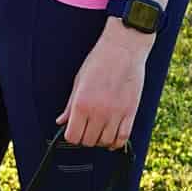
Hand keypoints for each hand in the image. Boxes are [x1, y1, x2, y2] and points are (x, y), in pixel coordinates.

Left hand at [55, 27, 149, 149]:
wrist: (123, 48)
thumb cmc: (99, 61)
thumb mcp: (78, 81)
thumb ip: (70, 105)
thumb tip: (61, 121)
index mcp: (81, 104)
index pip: (72, 136)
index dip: (71, 136)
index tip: (73, 130)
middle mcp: (98, 112)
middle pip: (88, 141)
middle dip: (85, 138)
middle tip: (86, 129)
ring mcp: (116, 114)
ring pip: (106, 142)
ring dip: (101, 140)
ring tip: (99, 131)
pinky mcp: (131, 112)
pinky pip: (123, 138)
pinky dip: (117, 142)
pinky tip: (112, 138)